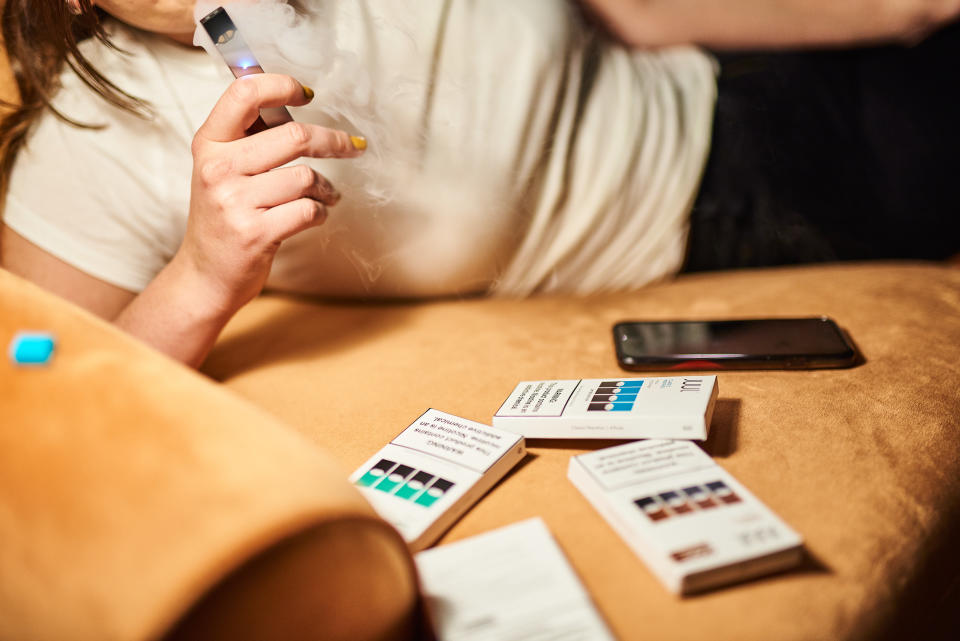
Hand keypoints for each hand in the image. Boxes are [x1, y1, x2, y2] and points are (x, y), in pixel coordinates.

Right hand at [176, 73, 364, 314]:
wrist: (204, 276)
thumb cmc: (222, 218)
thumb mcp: (221, 170)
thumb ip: (248, 138)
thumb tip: (292, 101)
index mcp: (209, 144)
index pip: (244, 94)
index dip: (281, 86)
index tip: (306, 94)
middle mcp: (218, 169)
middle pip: (293, 136)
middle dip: (332, 141)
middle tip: (351, 146)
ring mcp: (235, 202)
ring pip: (305, 177)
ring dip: (326, 187)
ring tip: (327, 195)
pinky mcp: (255, 234)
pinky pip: (308, 210)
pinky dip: (320, 212)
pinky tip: (315, 214)